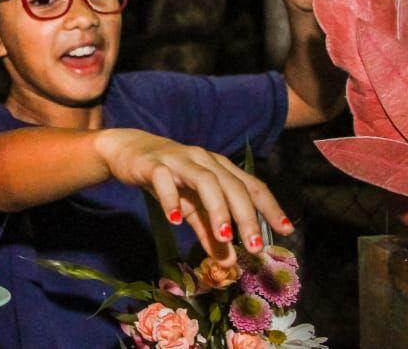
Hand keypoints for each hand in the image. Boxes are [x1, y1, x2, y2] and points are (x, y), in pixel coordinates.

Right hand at [95, 129, 291, 264]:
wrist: (127, 151)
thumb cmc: (168, 178)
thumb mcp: (191, 207)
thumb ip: (210, 231)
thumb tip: (230, 262)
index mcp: (218, 168)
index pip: (251, 185)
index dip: (270, 207)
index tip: (286, 231)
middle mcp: (203, 160)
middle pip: (232, 185)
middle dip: (246, 216)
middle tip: (255, 246)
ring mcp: (178, 160)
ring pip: (205, 180)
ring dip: (218, 208)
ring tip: (225, 235)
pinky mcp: (153, 164)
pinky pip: (164, 180)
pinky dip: (171, 199)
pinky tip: (175, 220)